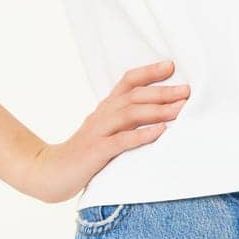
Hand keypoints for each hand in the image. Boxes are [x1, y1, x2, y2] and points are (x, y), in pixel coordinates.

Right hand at [19, 59, 190, 203]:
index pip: (128, 81)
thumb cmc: (85, 153)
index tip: (172, 66)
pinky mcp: (96, 152)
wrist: (51, 172)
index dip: (149, 72)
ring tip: (180, 109)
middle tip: (187, 91)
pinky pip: (121, 141)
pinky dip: (142, 135)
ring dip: (158, 110)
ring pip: (130, 114)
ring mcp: (98, 132)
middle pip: (134, 96)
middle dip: (163, 92)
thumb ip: (125, 121)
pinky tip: (160, 132)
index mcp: (106, 108)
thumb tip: (160, 114)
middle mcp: (102, 114)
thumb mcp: (105, 131)